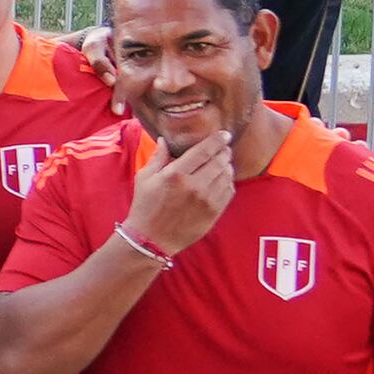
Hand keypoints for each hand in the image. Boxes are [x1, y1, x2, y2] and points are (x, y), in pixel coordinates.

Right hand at [126, 119, 238, 257]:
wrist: (151, 239)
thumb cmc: (145, 206)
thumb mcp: (144, 178)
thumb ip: (157, 157)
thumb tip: (164, 140)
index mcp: (176, 174)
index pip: (204, 150)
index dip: (217, 140)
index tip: (224, 134)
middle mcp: (194, 185)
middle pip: (219, 161)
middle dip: (224, 151)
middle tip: (224, 147)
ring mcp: (206, 200)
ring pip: (226, 175)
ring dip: (227, 166)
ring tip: (224, 162)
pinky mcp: (214, 212)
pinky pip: (229, 191)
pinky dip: (228, 182)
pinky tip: (223, 179)